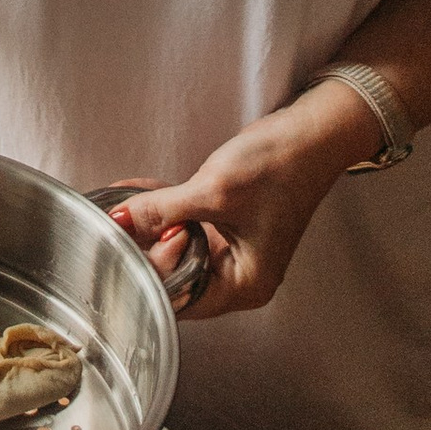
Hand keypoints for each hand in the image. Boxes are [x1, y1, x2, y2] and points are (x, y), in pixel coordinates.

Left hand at [106, 81, 373, 312]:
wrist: (311, 132)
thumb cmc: (281, 166)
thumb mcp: (213, 191)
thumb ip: (160, 211)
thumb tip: (119, 221)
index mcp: (245, 284)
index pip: (181, 297)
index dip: (155, 269)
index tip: (139, 236)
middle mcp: (238, 275)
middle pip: (174, 275)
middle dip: (145, 246)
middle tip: (127, 218)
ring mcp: (231, 251)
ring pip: (173, 248)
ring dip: (148, 225)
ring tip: (125, 204)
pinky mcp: (224, 227)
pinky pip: (183, 225)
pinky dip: (162, 210)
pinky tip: (139, 193)